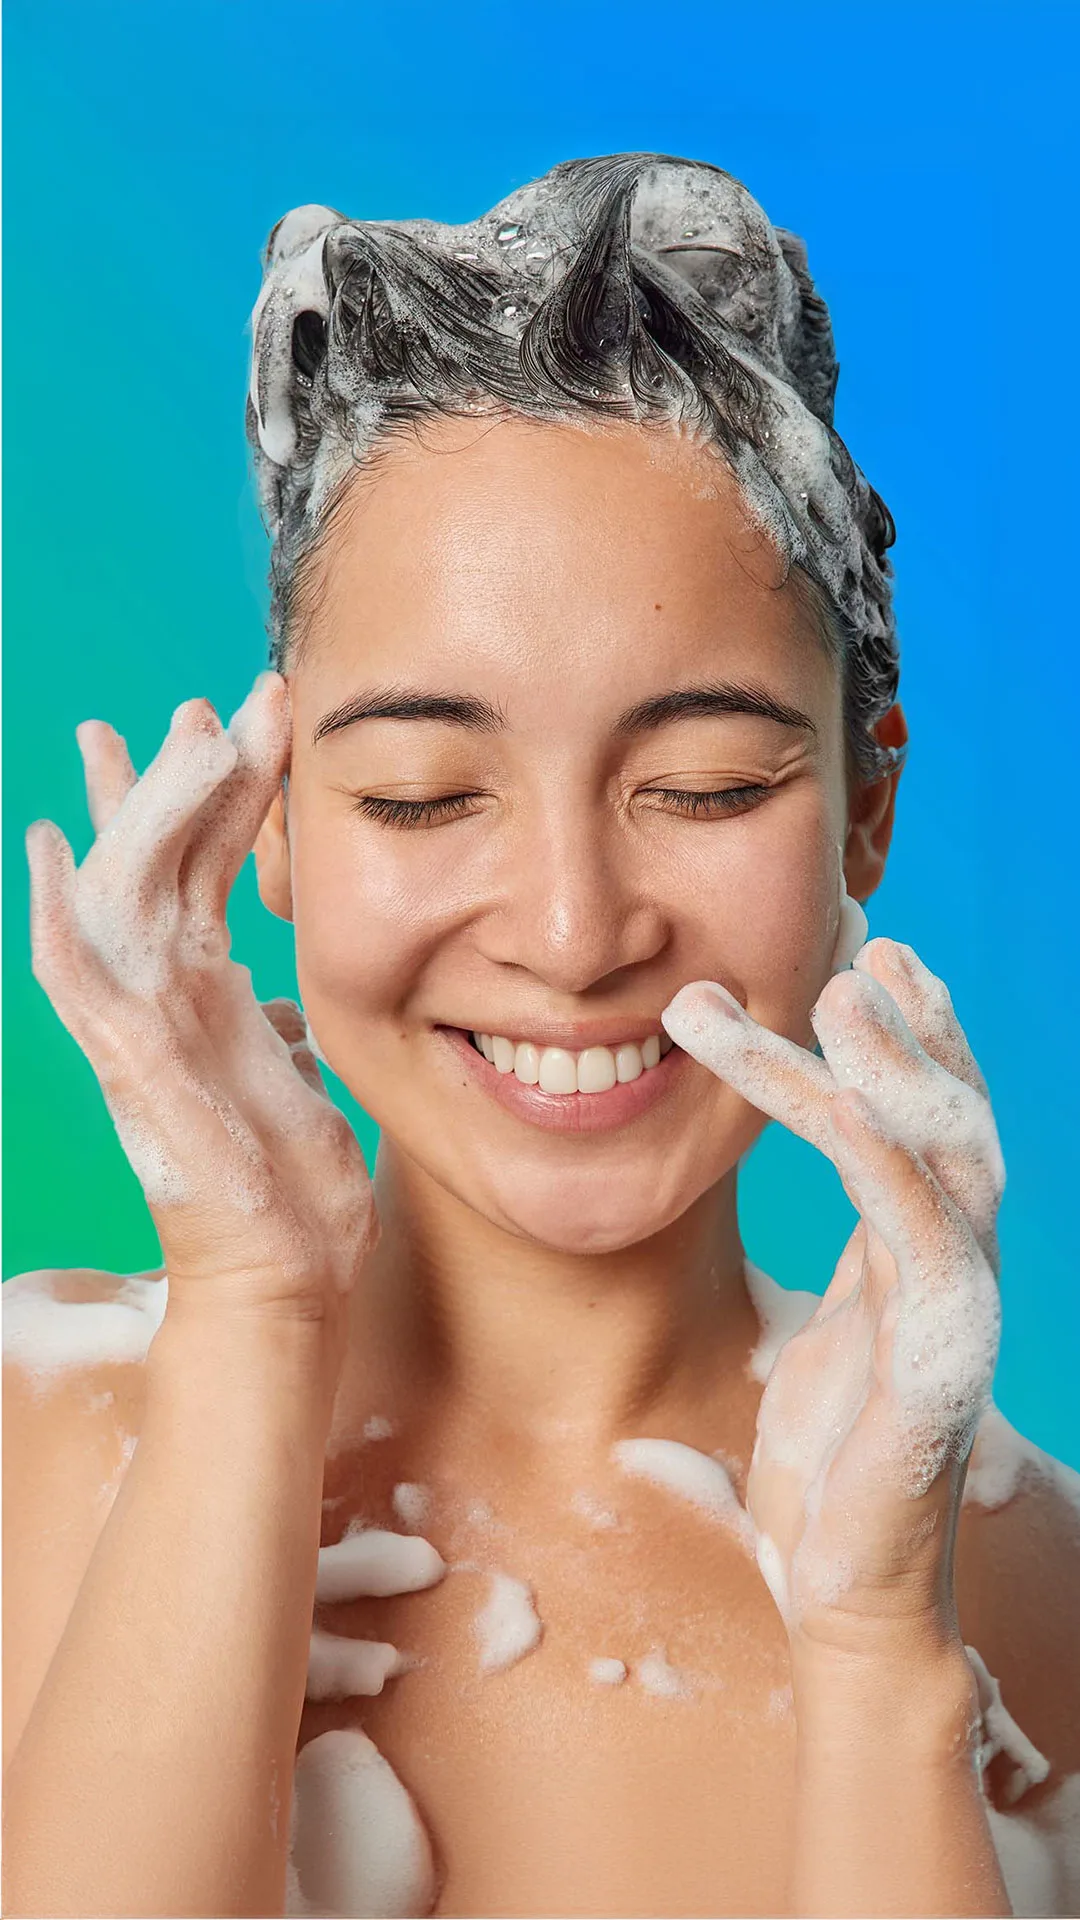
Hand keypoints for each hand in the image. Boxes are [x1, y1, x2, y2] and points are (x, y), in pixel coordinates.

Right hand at [25, 674, 376, 1331]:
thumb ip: (276, 1033)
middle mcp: (164, 999)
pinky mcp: (134, 1066)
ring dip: (137, 814)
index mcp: (205, 993)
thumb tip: (276, 1008)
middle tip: (191, 700)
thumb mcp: (300, 1081)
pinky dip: (59, 913)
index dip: (222, 792)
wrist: (285, 1278)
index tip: (242, 718)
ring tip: (154, 737)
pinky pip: (78, 977)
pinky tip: (48, 850)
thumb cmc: (294, 1192)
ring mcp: (142, 1029)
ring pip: (119, 893)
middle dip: (172, 777)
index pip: (208, 867)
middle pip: (155, 862)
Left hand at [661, 939, 1003, 1658]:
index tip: (878, 958)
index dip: (915, 1043)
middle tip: (869, 946)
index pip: (931, 1129)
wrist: (845, 1600)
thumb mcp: (817, 1353)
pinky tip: (835, 1084)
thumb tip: (795, 1227)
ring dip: (893, 1061)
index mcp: (922, 1266)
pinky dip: (873, 1143)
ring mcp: (956, 1308)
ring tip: (846, 984)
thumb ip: (829, 1284)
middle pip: (954, 1120)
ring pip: (939, 1151)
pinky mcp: (936, 1353)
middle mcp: (954, 1272)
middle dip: (916, 1031)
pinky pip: (906, 1222)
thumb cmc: (823, 1482)